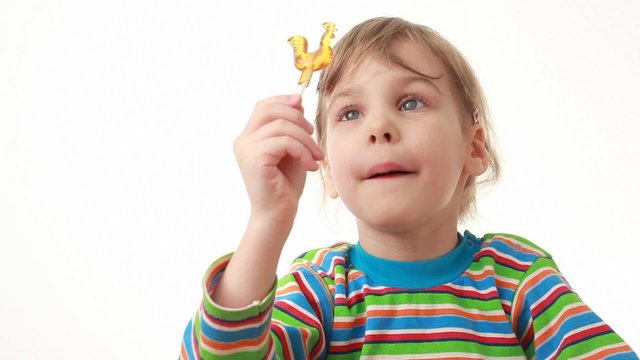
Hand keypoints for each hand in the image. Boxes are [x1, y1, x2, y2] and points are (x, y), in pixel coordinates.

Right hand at [234, 94, 323, 225]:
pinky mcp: (254, 159)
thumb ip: (291, 127)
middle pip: (269, 110)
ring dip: (305, 140)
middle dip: (296, 117)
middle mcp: (243, 141)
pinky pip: (284, 141)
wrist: (278, 215)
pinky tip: (310, 166)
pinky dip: (302, 151)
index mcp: (249, 137)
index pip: (263, 107)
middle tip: (313, 135)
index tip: (302, 104)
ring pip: (281, 126)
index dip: (283, 100)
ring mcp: (246, 149)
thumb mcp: (292, 150)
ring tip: (316, 157)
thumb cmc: (285, 185)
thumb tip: (298, 102)